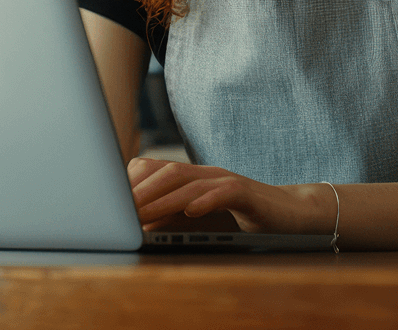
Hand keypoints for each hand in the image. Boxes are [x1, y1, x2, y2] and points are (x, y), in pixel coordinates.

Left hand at [128, 157, 330, 235]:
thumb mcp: (201, 218)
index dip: (129, 183)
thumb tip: (137, 226)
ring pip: (190, 182)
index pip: (153, 170)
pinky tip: (192, 211)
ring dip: (163, 199)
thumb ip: (171, 217)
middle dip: (139, 191)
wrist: (292, 213)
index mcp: (191, 178)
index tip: (106, 201)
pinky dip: (206, 201)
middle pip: (166, 172)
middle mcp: (206, 174)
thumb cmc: (242, 218)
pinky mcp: (249, 194)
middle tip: (116, 211)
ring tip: (142, 214)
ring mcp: (227, 180)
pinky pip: (226, 192)